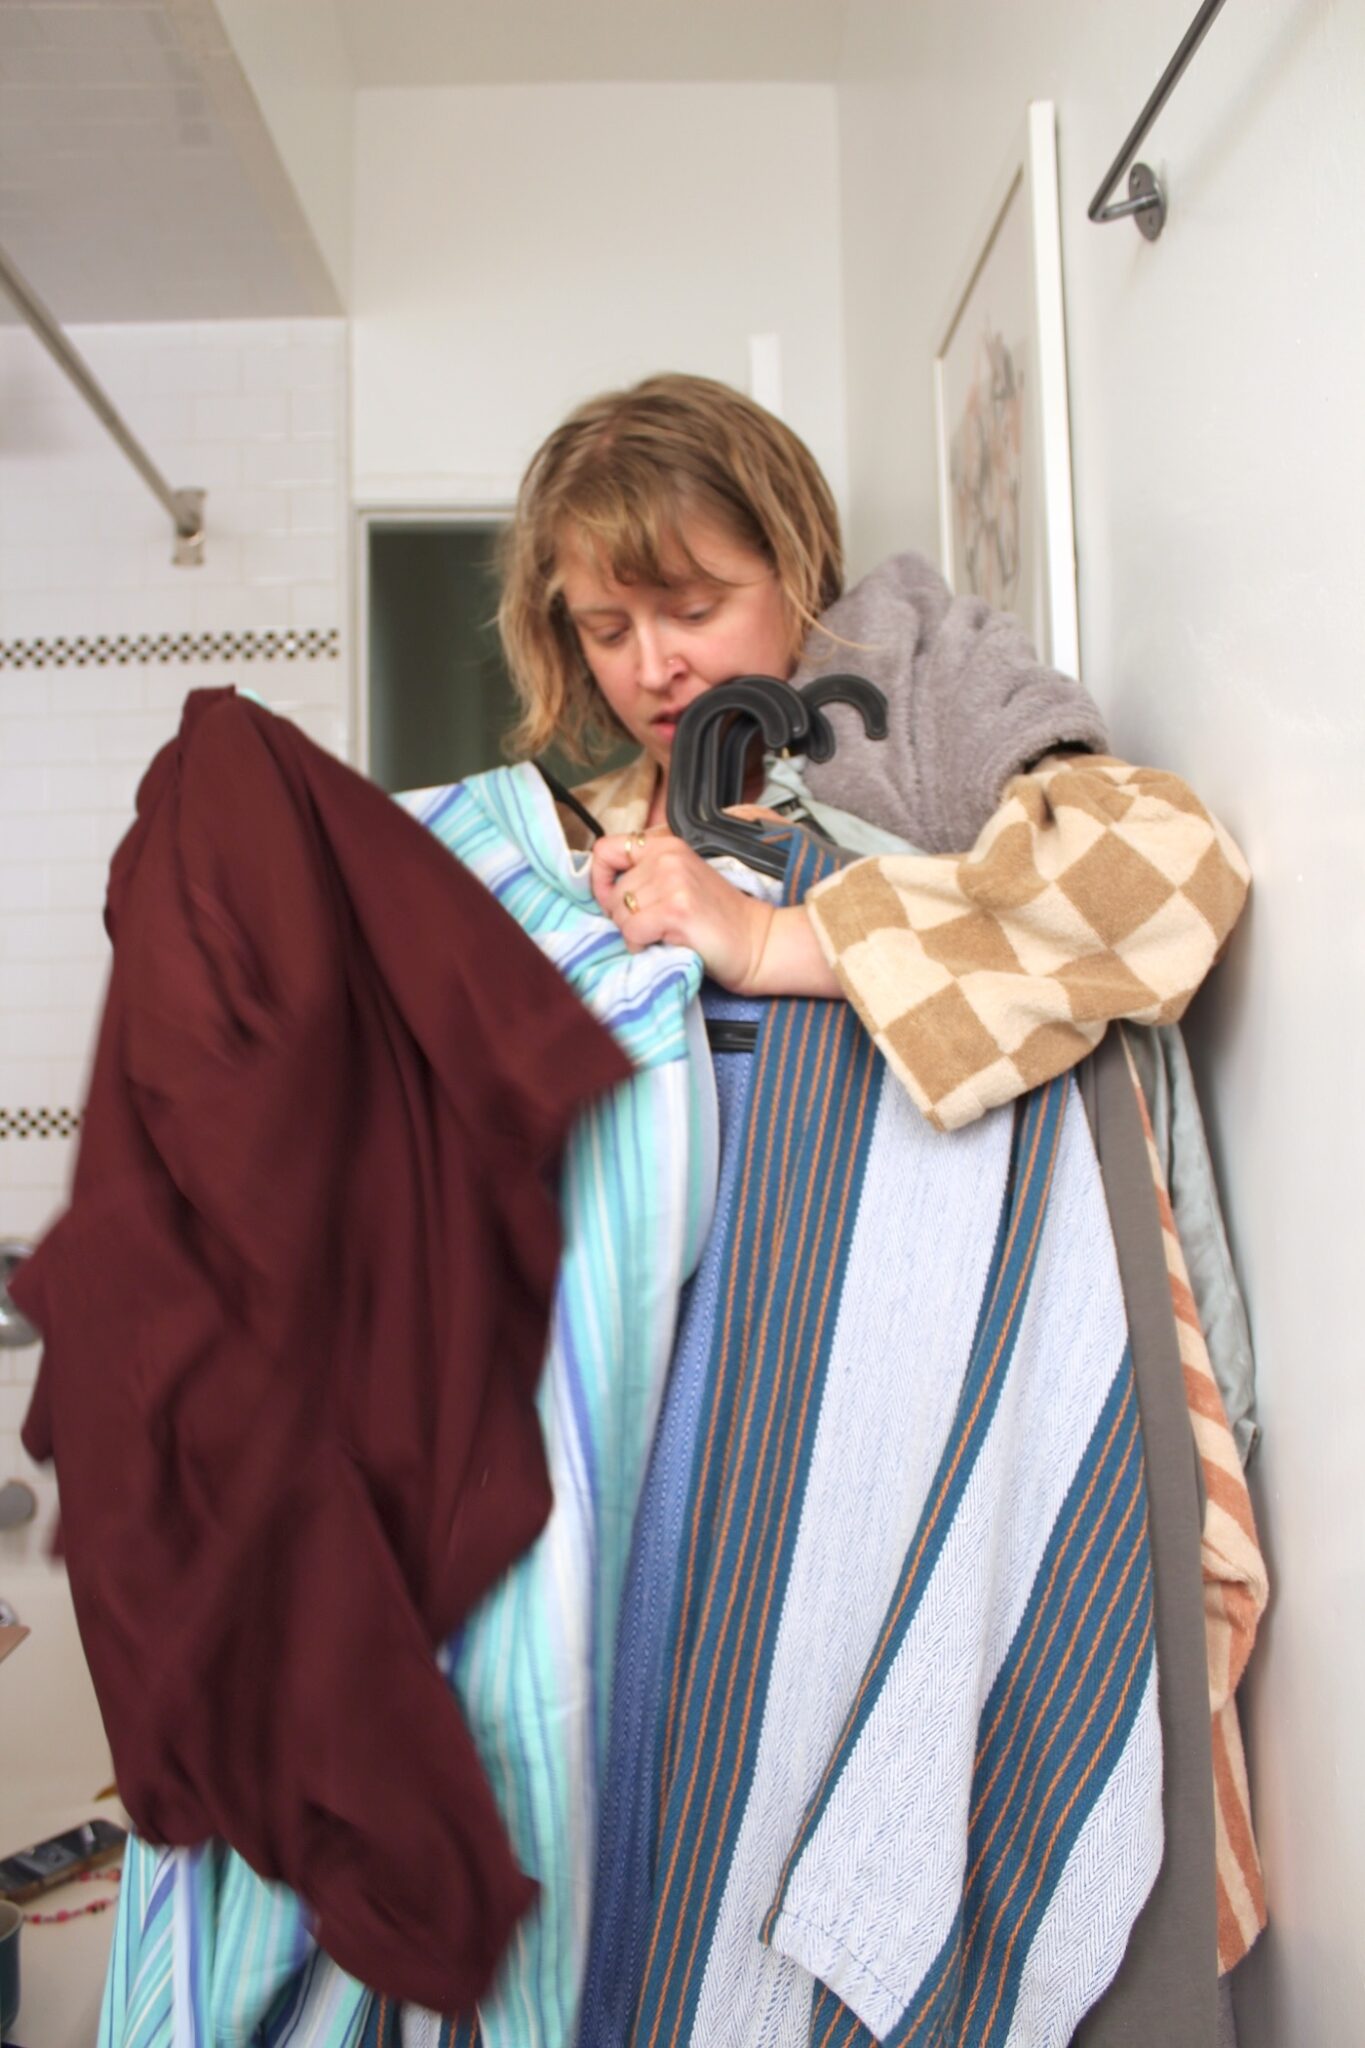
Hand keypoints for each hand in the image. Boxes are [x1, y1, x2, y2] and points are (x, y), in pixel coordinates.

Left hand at [590, 829, 773, 990]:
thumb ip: (645, 876)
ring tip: (663, 935)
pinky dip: (641, 946)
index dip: (599, 879)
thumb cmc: (716, 919)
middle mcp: (668, 856)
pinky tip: (665, 944)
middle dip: (623, 917)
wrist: (756, 942)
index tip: (613, 899)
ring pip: (619, 914)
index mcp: (667, 845)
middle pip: (611, 892)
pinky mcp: (676, 909)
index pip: (605, 848)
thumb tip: (602, 891)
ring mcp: (673, 881)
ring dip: (634, 933)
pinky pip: (632, 931)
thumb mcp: (680, 882)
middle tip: (654, 927)